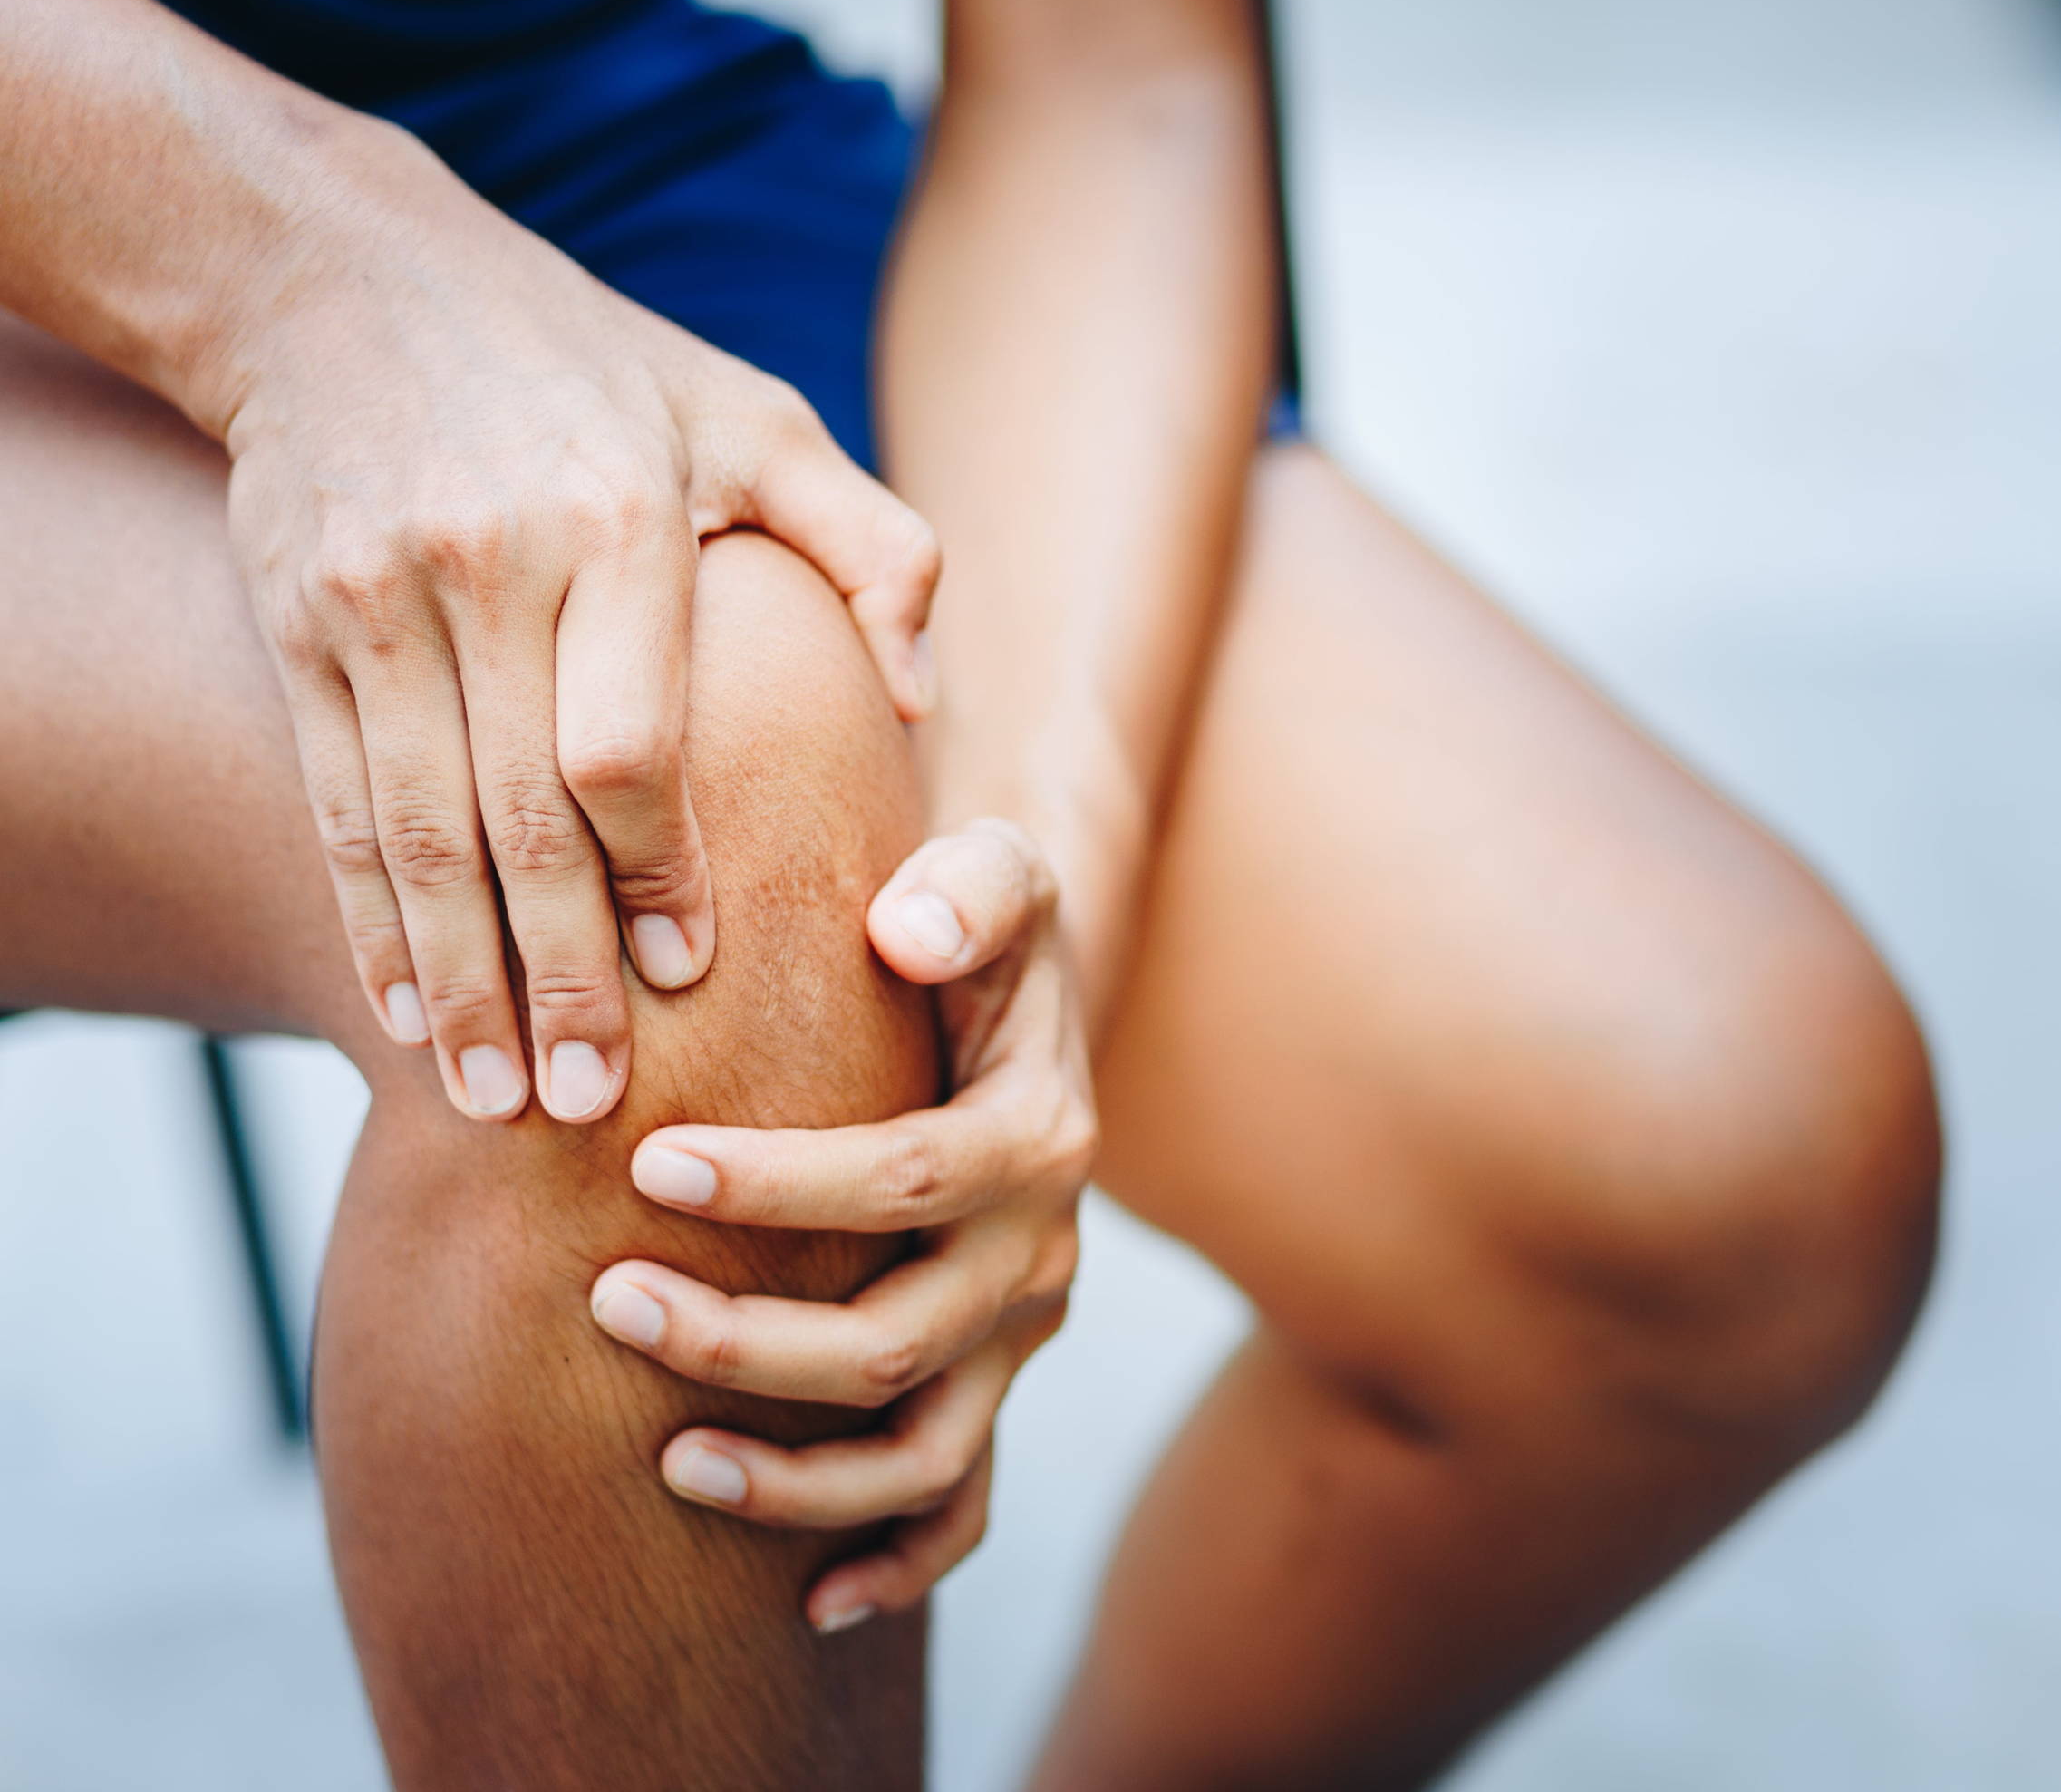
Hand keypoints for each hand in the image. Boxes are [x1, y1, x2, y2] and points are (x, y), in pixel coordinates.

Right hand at [230, 186, 938, 1124]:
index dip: (658, 877)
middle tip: (591, 1103)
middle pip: (517, 818)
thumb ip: (871, 545)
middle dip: (554, 974)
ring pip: (415, 831)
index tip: (690, 981)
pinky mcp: (296, 622)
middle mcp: (485, 563)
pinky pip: (337, 801)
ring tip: (495, 1100)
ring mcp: (374, 597)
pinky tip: (405, 1011)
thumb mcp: (755, 414)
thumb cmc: (593, 362)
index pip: (631, 747)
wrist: (341, 275)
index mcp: (616, 520)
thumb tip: (922, 697)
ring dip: (454, 981)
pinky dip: (366, 919)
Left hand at [584, 818, 1096, 1630]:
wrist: (1010, 995)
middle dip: (751, 1339)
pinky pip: (964, 1503)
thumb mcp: (998, 867)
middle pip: (905, 1336)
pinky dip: (896, 1561)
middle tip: (609, 1302)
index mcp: (1040, 1132)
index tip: (649, 1159)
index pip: (912, 1177)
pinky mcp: (990, 1380)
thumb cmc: (969, 923)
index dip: (785, 1184)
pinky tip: (806, 1602)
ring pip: (928, 1449)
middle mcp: (1041, 1249)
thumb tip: (902, 931)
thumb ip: (972, 884)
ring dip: (800, 1474)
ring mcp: (1018, 1332)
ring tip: (668, 1464)